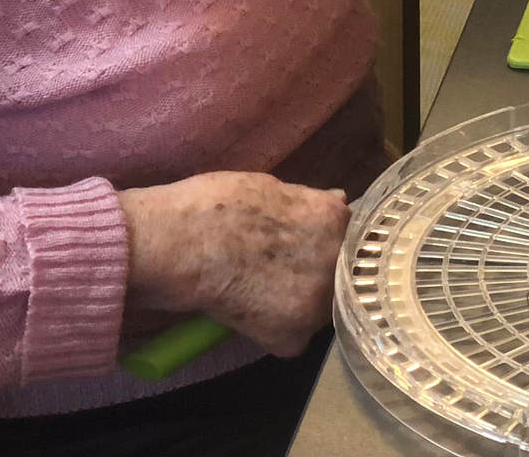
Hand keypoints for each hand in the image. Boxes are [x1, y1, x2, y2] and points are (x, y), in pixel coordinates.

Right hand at [119, 171, 348, 358]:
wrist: (182, 243)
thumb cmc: (216, 205)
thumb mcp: (273, 188)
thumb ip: (310, 203)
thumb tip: (338, 201)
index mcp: (334, 218)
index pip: (347, 239)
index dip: (324, 247)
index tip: (305, 252)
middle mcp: (336, 260)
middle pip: (337, 276)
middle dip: (313, 276)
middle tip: (277, 273)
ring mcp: (318, 301)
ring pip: (317, 310)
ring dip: (295, 307)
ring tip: (258, 294)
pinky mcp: (293, 336)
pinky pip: (290, 340)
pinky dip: (271, 333)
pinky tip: (248, 316)